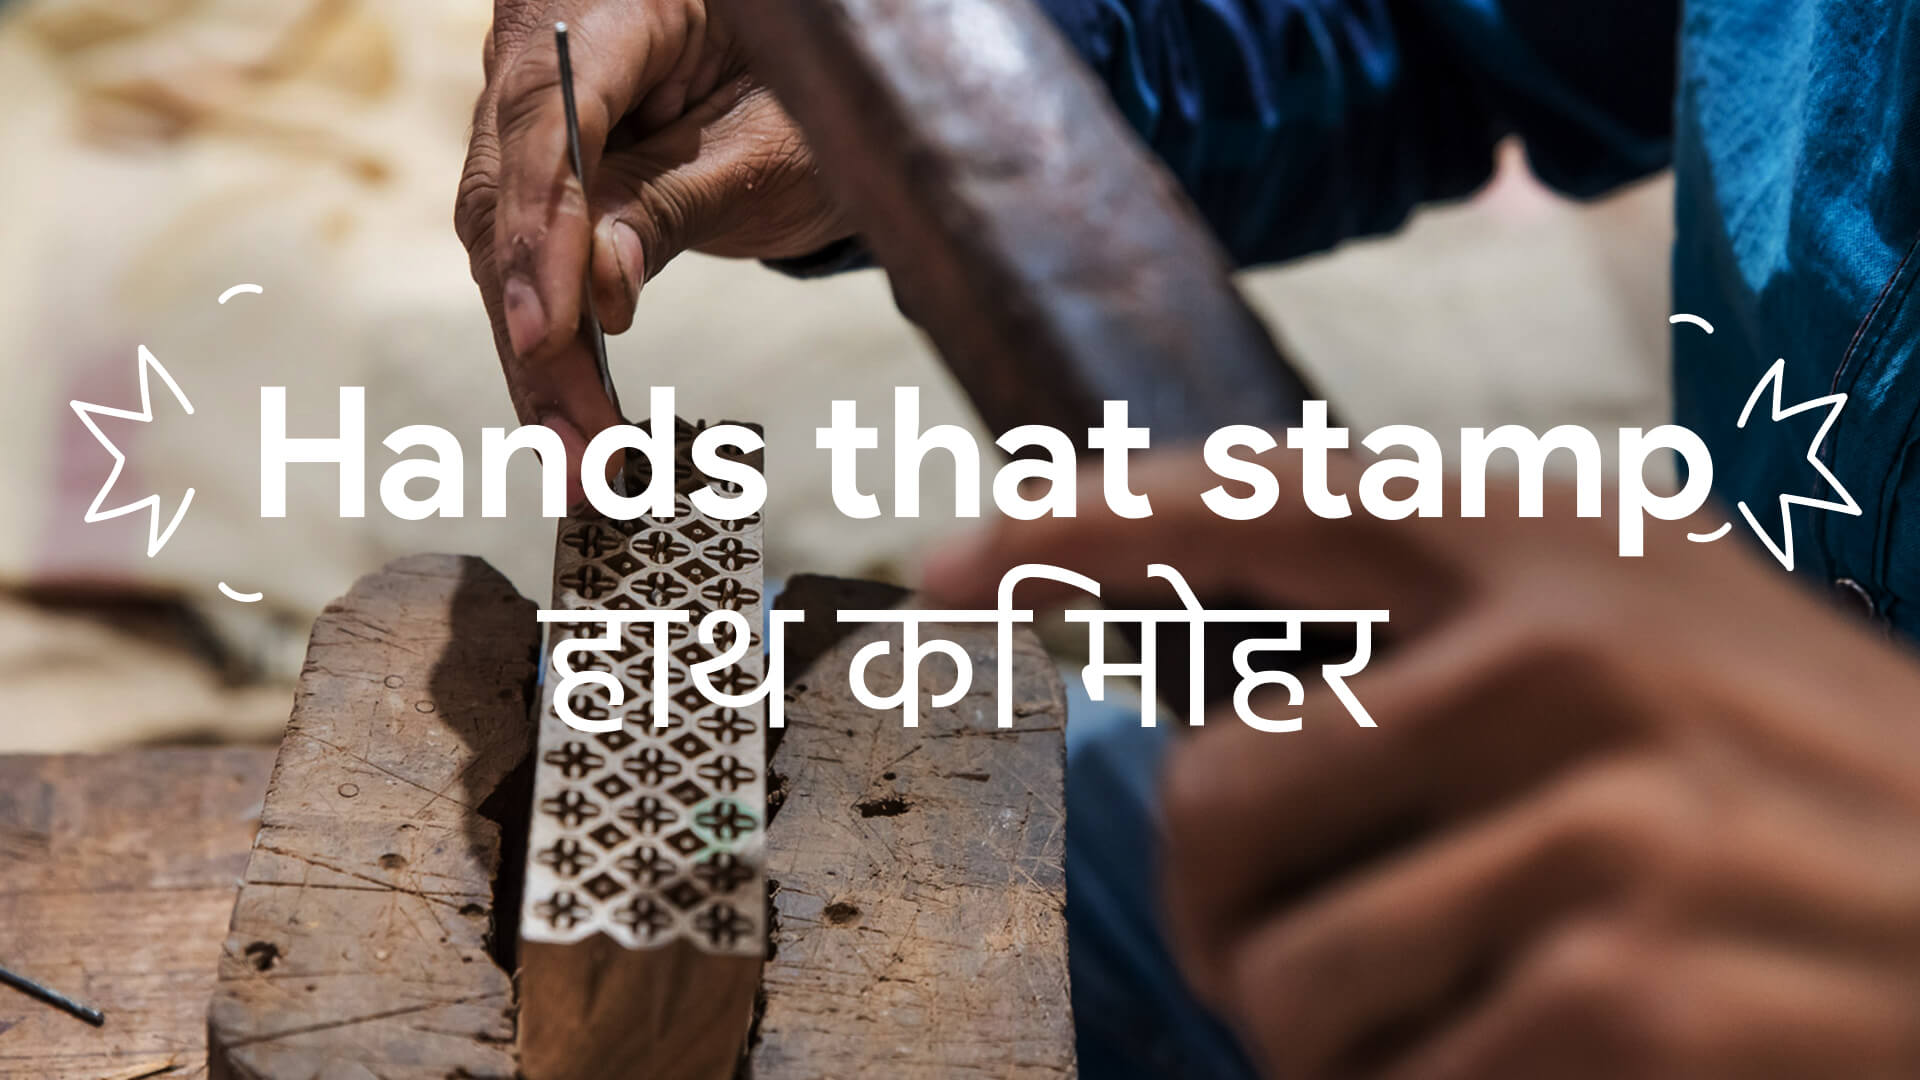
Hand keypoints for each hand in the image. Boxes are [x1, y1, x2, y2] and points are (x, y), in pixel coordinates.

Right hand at [456, 1, 845, 499]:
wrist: (804, 83)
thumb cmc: (802, 96)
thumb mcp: (765, 150)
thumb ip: (671, 205)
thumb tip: (599, 295)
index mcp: (606, 4)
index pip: (550, 118)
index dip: (543, 230)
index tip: (548, 331)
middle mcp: (535, 50)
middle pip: (507, 197)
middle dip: (540, 337)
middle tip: (577, 444)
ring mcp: (522, 115)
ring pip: (500, 249)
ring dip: (539, 370)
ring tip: (582, 467)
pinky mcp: (530, 179)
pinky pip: (522, 266)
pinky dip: (548, 355)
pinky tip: (570, 431)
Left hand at [923, 447, 1919, 1078]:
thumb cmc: (1810, 787)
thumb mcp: (1654, 629)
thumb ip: (1448, 633)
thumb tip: (1214, 730)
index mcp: (1548, 536)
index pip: (1256, 495)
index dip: (1077, 531)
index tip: (944, 575)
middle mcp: (1557, 652)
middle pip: (1208, 802)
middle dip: (1221, 923)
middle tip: (1283, 968)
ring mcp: (1595, 823)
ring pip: (1284, 975)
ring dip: (1329, 1041)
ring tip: (1448, 1020)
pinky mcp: (1623, 995)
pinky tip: (1528, 1067)